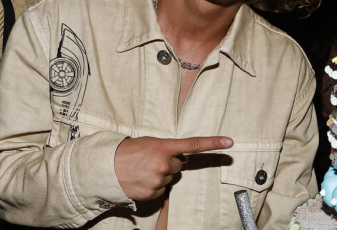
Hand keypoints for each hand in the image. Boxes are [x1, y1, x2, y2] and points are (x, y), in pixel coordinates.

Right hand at [114, 135, 232, 199]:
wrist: (107, 167)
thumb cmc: (129, 151)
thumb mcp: (151, 142)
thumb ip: (169, 148)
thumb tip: (184, 158)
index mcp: (164, 147)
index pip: (194, 144)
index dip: (213, 143)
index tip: (229, 142)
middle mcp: (164, 164)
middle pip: (179, 165)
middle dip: (169, 162)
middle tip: (151, 159)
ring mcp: (159, 180)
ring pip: (170, 177)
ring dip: (161, 173)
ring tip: (144, 168)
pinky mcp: (153, 193)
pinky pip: (162, 189)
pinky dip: (154, 185)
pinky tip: (142, 178)